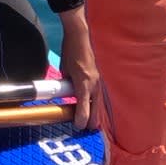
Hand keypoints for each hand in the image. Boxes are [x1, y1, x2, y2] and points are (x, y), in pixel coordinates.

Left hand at [57, 6, 102, 133]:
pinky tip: (94, 108)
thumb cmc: (70, 51)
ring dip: (95, 114)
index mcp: (83, 84)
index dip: (80, 120)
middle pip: (96, 112)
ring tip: (90, 122)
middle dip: (90, 122)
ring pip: (100, 105)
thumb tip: (67, 93)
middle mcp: (95, 85)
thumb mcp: (64, 70)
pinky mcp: (101, 78)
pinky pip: (100, 96)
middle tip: (84, 128)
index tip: (76, 127)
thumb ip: (67, 84)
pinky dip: (97, 104)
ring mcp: (100, 82)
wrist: (81, 36)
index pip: (83, 109)